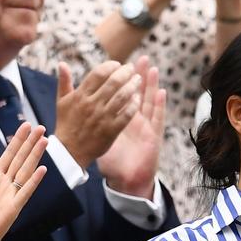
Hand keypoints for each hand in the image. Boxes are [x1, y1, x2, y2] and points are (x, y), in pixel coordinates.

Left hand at [0, 123, 49, 240]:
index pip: (9, 155)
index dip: (17, 140)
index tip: (25, 125)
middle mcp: (7, 185)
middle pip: (21, 159)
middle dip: (30, 143)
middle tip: (41, 126)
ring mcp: (12, 195)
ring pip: (25, 171)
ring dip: (35, 155)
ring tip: (44, 140)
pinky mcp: (13, 208)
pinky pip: (25, 192)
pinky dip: (33, 181)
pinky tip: (42, 169)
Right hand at [54, 60, 142, 167]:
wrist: (69, 152)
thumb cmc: (66, 124)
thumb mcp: (62, 102)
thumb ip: (64, 82)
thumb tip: (62, 63)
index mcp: (80, 96)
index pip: (99, 73)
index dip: (111, 66)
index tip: (118, 64)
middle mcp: (92, 105)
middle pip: (113, 82)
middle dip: (125, 72)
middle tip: (132, 69)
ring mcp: (102, 118)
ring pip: (122, 97)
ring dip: (133, 86)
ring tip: (138, 80)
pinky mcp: (111, 130)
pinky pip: (126, 115)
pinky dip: (134, 105)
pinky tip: (138, 99)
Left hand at [98, 56, 166, 197]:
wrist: (127, 181)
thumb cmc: (113, 162)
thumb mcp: (98, 140)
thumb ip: (89, 124)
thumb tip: (78, 114)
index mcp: (120, 119)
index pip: (121, 95)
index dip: (122, 80)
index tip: (120, 64)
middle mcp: (135, 121)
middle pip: (138, 94)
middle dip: (139, 76)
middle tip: (142, 59)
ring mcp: (145, 128)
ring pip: (150, 102)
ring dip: (152, 85)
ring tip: (153, 69)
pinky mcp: (153, 137)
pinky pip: (157, 119)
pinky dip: (160, 106)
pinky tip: (162, 93)